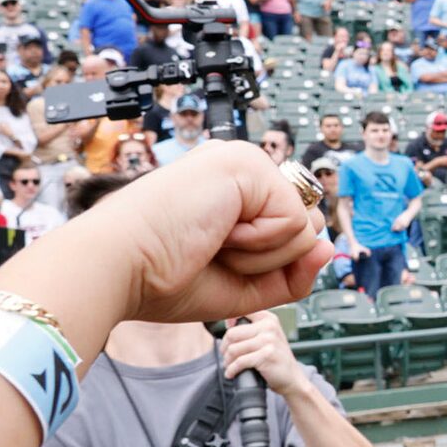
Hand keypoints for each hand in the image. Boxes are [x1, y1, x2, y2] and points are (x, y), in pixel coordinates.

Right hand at [47, 143, 330, 325]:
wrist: (120, 268)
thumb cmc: (164, 277)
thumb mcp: (244, 285)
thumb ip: (292, 272)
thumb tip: (326, 245)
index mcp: (234, 191)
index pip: (291, 232)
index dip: (270, 264)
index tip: (213, 260)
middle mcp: (242, 169)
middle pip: (306, 230)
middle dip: (268, 261)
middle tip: (211, 252)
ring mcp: (245, 161)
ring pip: (305, 229)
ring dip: (260, 255)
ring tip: (211, 241)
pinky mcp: (249, 165)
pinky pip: (294, 223)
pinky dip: (258, 244)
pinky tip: (216, 233)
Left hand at [219, 310, 312, 399]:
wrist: (292, 377)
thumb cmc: (276, 357)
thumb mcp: (268, 336)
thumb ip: (252, 326)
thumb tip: (228, 322)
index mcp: (268, 319)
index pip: (240, 313)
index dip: (228, 323)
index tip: (229, 337)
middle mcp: (269, 326)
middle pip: (232, 334)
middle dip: (224, 348)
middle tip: (226, 356)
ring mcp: (268, 341)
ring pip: (233, 349)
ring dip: (227, 360)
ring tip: (229, 365)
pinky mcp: (266, 355)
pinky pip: (239, 362)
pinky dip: (232, 370)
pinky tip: (231, 373)